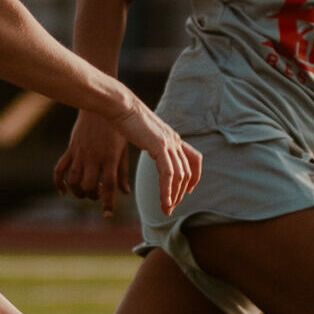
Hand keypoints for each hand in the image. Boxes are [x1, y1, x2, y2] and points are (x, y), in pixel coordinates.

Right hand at [54, 111, 132, 215]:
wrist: (99, 106)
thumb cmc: (116, 128)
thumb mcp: (123, 149)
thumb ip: (123, 171)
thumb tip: (124, 193)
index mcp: (110, 158)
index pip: (109, 186)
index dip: (108, 203)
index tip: (107, 215)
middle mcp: (93, 158)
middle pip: (89, 187)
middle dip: (93, 196)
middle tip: (98, 194)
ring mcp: (79, 154)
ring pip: (74, 181)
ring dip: (78, 192)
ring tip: (85, 192)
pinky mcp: (70, 149)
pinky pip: (60, 169)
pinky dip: (59, 183)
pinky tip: (63, 191)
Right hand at [55, 99, 200, 216]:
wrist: (119, 104)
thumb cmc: (123, 117)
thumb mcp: (142, 132)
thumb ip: (149, 143)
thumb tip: (147, 147)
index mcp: (170, 137)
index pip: (193, 159)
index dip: (194, 176)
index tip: (188, 190)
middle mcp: (173, 140)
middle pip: (186, 171)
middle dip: (180, 192)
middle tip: (170, 206)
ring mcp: (168, 142)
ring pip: (179, 175)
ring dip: (173, 195)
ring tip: (166, 209)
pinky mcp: (159, 146)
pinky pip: (168, 173)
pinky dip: (167, 190)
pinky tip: (164, 202)